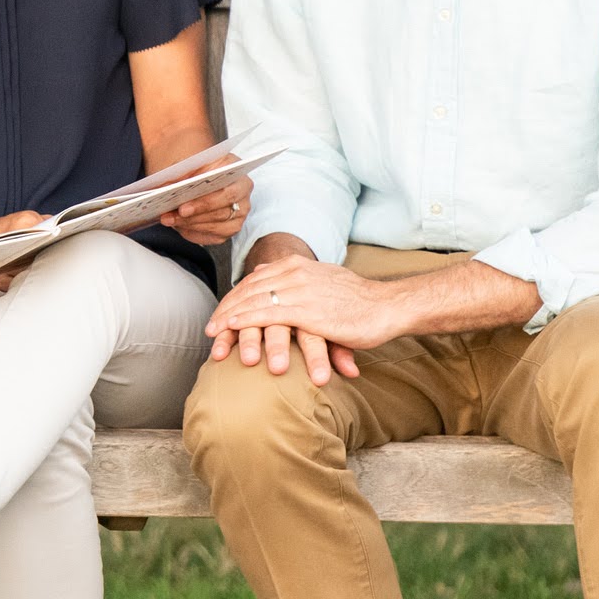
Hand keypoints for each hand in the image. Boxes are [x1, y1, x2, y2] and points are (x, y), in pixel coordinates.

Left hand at [160, 173, 252, 244]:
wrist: (199, 176)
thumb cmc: (197, 168)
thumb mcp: (189, 164)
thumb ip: (180, 174)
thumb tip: (165, 188)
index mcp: (237, 174)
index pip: (227, 193)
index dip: (205, 203)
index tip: (182, 208)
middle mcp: (242, 195)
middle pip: (221, 212)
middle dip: (193, 216)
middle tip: (171, 216)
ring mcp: (238, 214)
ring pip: (217, 226)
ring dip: (190, 224)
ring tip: (169, 220)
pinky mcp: (230, 228)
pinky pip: (213, 236)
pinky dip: (194, 232)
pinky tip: (179, 226)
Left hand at [204, 254, 396, 385]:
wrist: (388, 306)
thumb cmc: (360, 302)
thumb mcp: (325, 282)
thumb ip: (300, 282)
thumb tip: (276, 282)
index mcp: (298, 265)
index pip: (256, 279)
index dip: (235, 297)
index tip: (221, 313)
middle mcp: (295, 273)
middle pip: (249, 289)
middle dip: (226, 308)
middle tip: (210, 327)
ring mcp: (300, 290)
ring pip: (254, 300)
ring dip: (230, 317)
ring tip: (214, 333)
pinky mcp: (308, 310)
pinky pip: (268, 313)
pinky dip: (246, 320)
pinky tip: (233, 329)